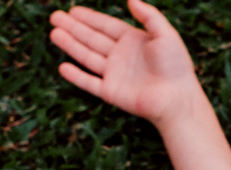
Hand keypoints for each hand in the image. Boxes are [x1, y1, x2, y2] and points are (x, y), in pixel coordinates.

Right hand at [50, 0, 198, 127]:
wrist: (177, 98)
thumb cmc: (176, 66)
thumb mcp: (165, 34)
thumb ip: (149, 15)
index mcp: (132, 41)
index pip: (106, 26)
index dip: (89, 18)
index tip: (72, 10)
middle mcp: (121, 56)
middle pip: (92, 39)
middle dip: (73, 28)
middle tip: (55, 16)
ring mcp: (115, 75)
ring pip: (87, 57)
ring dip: (70, 45)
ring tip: (54, 33)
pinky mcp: (111, 93)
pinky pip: (89, 83)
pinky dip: (76, 76)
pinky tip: (63, 67)